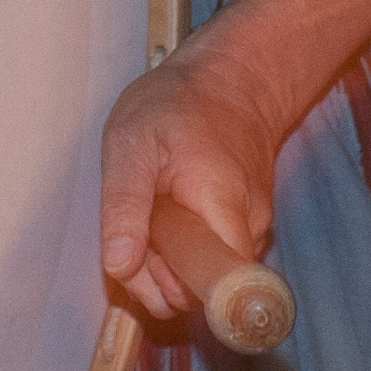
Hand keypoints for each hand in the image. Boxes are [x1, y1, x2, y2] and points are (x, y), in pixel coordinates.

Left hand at [95, 33, 289, 328]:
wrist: (231, 79)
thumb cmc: (179, 104)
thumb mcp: (132, 143)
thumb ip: (125, 206)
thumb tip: (120, 267)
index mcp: (222, 209)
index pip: (217, 290)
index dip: (172, 289)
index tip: (147, 259)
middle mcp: (248, 229)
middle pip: (197, 291)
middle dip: (155, 274)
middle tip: (136, 221)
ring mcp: (250, 232)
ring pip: (199, 278)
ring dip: (164, 261)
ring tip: (153, 208)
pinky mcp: (243, 231)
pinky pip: (206, 260)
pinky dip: (179, 248)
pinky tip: (169, 212)